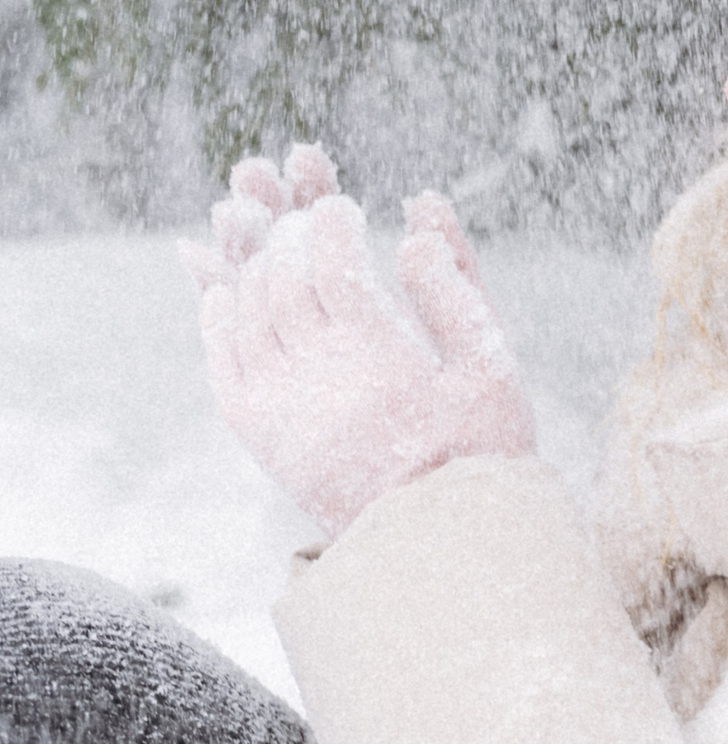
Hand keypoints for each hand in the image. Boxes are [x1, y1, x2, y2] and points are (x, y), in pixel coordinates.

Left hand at [181, 146, 536, 538]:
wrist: (432, 537)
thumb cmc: (477, 445)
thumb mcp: (492, 366)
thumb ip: (455, 292)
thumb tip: (416, 228)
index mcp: (382, 359)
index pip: (335, 267)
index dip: (332, 225)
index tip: (342, 206)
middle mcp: (320, 379)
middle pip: (284, 281)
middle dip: (292, 236)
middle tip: (308, 217)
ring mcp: (282, 407)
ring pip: (247, 314)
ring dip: (255, 267)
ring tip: (278, 244)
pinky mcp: (260, 432)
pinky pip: (222, 363)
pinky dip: (219, 317)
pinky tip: (226, 290)